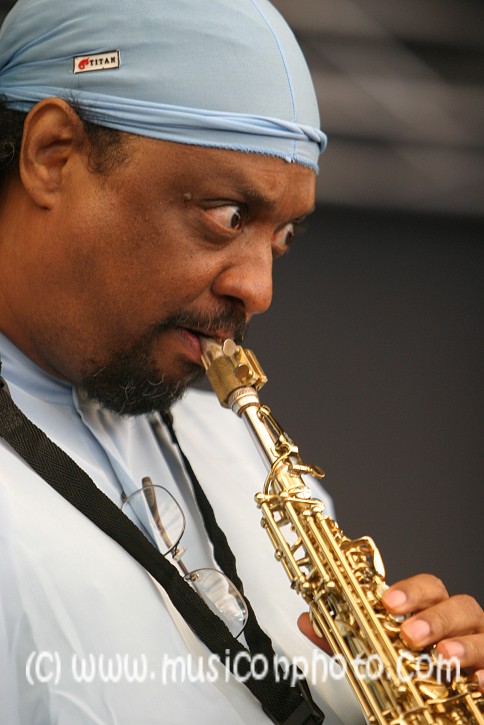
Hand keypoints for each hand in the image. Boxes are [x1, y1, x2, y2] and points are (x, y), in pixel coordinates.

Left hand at [297, 573, 483, 692]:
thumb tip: (309, 622)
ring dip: (463, 644)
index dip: (409, 591)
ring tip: (442, 658)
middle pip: (459, 604)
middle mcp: (461, 627)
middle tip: (410, 635)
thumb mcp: (376, 656)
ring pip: (483, 632)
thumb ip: (345, 640)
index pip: (427, 588)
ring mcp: (482, 648)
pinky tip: (476, 682)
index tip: (388, 603)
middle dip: (435, 616)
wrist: (446, 710)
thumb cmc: (417, 673)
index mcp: (433, 613)